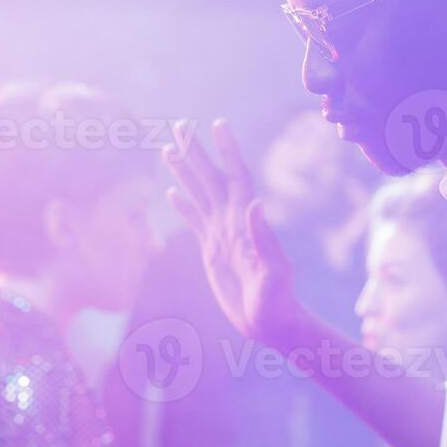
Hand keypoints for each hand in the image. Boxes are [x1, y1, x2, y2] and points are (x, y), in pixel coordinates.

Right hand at [163, 119, 307, 351]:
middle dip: (195, 151)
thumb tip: (255, 203)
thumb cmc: (277, 300)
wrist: (271, 323)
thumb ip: (263, 239)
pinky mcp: (212, 250)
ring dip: (185, 171)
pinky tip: (171, 191)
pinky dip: (183, 205)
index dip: (227, 151)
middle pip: (210, 177)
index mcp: (246, 221)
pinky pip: (194, 220)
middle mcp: (232, 221)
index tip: (219, 124)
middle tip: (180, 124)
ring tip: (168, 148)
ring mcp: (221, 234)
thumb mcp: (273, 271)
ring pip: (199, 194)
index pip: (235, 176)